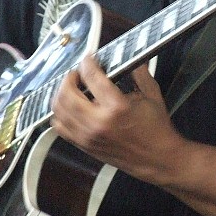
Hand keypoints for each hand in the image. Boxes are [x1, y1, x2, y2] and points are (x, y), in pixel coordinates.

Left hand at [51, 56, 183, 182]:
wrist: (157, 159)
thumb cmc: (156, 127)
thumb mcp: (151, 94)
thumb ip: (138, 71)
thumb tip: (129, 56)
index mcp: (117, 106)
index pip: (91, 77)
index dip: (87, 62)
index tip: (88, 57)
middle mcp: (98, 122)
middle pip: (67, 92)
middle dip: (70, 77)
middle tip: (78, 73)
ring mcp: (88, 136)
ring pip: (59, 109)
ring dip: (61, 93)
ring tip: (71, 87)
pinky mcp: (84, 146)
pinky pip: (60, 127)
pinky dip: (59, 113)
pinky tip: (69, 106)